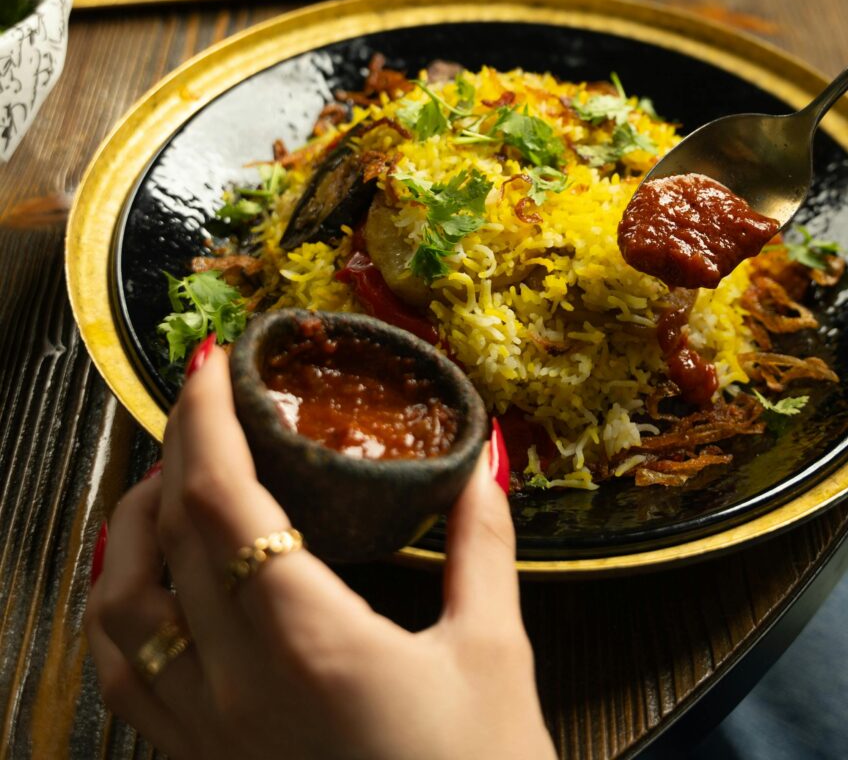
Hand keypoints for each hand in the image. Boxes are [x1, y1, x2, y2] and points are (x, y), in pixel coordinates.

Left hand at [85, 343, 555, 759]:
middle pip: (166, 535)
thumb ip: (482, 542)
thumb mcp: (494, 651)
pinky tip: (149, 580)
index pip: (223, 500)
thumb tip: (482, 459)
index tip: (216, 361)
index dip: (208, 418)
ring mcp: (204, 734)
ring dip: (131, 524)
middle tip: (206, 400)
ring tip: (169, 477)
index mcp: (309, 644)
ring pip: (117, 606)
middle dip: (175, 447)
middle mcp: (234, 688)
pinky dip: (118, 604)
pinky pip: (120, 673)